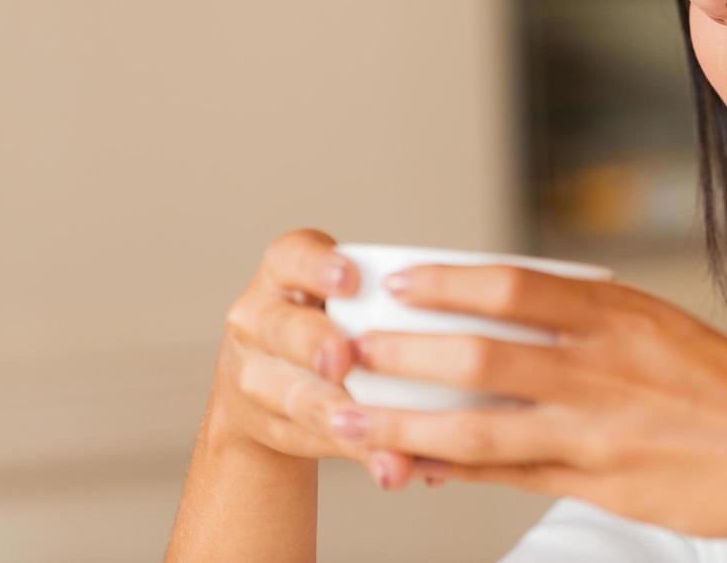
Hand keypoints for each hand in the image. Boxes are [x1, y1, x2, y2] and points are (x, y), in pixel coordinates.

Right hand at [209, 228, 448, 490]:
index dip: (318, 268)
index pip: (293, 258)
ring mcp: (253, 373)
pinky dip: (358, 452)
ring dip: (338, 415)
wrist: (269, 379)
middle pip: (285, 329)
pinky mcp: (266, 424)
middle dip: (316, 345)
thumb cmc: (333, 321)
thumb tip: (472, 303)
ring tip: (381, 437)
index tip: (350, 279)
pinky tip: (391, 467)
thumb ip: (389, 303)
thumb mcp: (345, 297)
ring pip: (294, 394)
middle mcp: (259, 317)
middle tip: (343, 360)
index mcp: (286, 271)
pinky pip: (311, 439)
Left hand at [323, 262, 726, 540]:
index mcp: (615, 316)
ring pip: (479, 428)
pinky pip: (508, 476)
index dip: (446, 285)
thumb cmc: (717, 381)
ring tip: (354, 420)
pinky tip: (417, 466)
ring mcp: (594, 431)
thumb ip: (585, 320)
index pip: (512, 288)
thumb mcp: (656, 325)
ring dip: (407, 425)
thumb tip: (508, 308)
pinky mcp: (595, 481)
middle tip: (351, 350)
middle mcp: (599, 369)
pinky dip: (456, 470)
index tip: (399, 283)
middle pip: (479, 357)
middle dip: (405, 355)